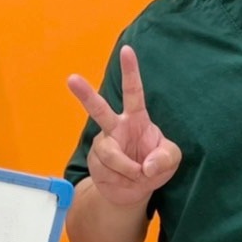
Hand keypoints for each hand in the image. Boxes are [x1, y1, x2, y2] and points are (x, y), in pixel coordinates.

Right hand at [66, 46, 181, 207]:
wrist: (133, 191)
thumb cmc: (154, 167)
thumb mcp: (171, 160)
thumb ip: (165, 158)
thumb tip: (145, 166)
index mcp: (136, 118)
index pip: (133, 91)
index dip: (130, 71)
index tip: (127, 50)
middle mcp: (116, 127)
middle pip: (98, 109)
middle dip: (84, 94)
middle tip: (71, 79)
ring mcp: (103, 144)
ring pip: (111, 154)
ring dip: (129, 170)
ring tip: (137, 176)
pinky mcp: (95, 162)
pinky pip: (108, 172)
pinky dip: (122, 181)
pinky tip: (125, 181)